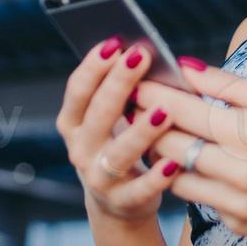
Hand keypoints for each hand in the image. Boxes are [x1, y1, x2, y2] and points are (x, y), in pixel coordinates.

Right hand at [56, 37, 186, 222]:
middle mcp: (80, 149)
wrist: (119, 203)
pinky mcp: (122, 201)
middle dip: (118, 83)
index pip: (78, 91)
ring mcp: (99, 178)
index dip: (93, 67)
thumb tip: (145, 53)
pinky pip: (140, 189)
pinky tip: (173, 162)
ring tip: (163, 111)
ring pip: (118, 153)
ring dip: (140, 131)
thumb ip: (122, 92)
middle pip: (97, 114)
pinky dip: (156, 177)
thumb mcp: (112, 120)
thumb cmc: (120, 144)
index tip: (114, 42)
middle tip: (140, 57)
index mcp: (73, 123)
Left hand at [129, 56, 246, 237]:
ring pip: (176, 176)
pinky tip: (190, 158)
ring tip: (156, 130)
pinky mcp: (237, 223)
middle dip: (148, 125)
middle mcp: (241, 174)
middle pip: (171, 147)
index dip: (154, 97)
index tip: (135, 83)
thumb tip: (185, 67)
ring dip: (162, 154)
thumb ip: (228, 84)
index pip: (186, 113)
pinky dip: (191, 176)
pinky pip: (199, 196)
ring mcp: (237, 203)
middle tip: (133, 107)